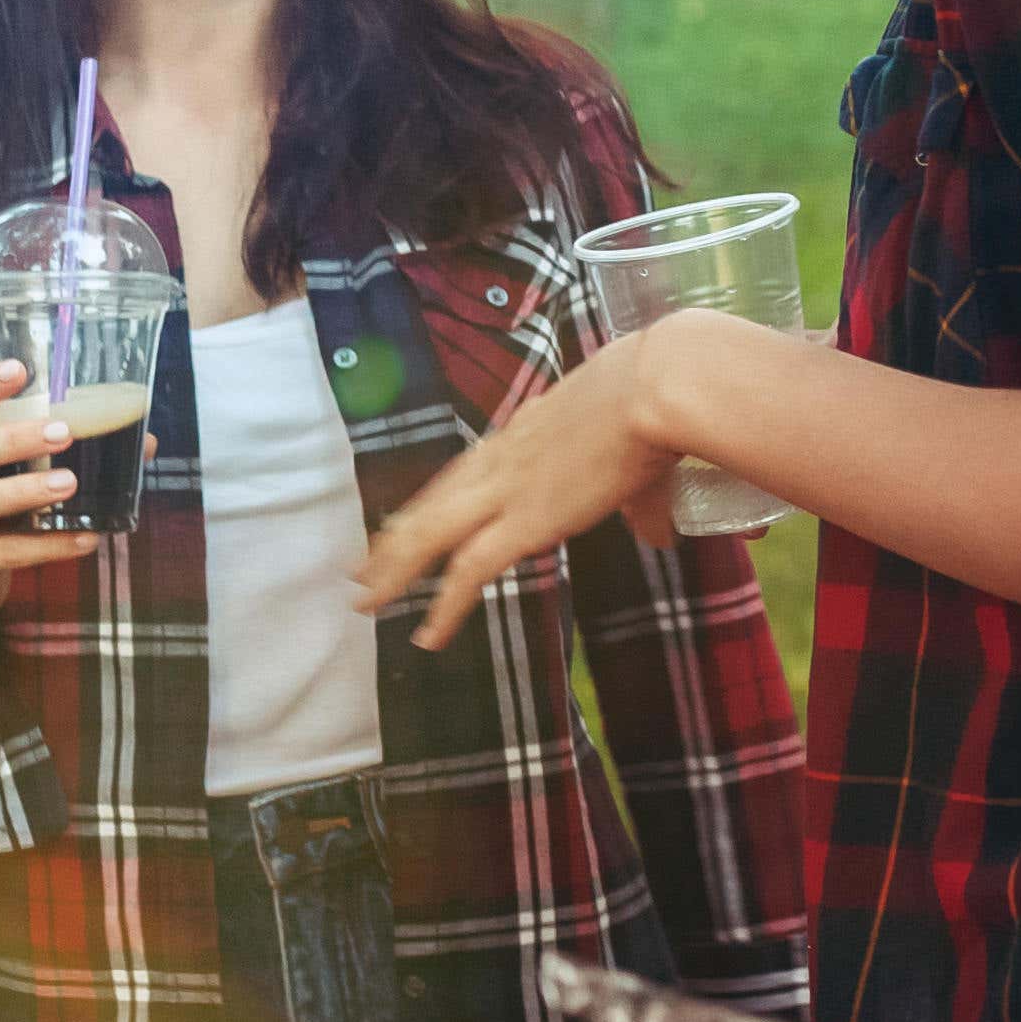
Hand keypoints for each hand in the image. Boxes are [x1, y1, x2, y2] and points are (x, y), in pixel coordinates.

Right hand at [0, 360, 106, 632]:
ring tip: (70, 483)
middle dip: (15, 438)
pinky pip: (7, 551)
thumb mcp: (13, 473)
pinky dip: (48, 546)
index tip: (19, 368)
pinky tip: (85, 537)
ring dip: (27, 489)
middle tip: (64, 432)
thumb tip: (145, 442)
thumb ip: (63, 453)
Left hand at [347, 327, 686, 650]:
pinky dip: (445, 607)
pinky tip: (427, 635)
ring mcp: (506, 491)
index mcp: (521, 435)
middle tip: (360, 567)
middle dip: (394, 538)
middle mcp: (501, 460)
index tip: (408, 522)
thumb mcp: (637, 453)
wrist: (654, 387)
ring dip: (395, 570)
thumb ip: (641, 504)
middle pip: (431, 504)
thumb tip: (659, 534)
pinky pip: (469, 571)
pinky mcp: (523, 522)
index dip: (433, 503)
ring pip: (430, 535)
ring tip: (366, 600)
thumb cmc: (656, 402)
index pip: (462, 475)